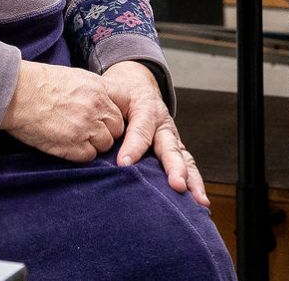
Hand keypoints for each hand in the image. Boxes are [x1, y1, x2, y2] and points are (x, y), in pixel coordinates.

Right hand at [0, 61, 124, 162]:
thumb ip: (93, 90)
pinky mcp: (73, 146)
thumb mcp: (73, 77)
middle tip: (88, 128)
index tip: (107, 116)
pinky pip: (89, 156)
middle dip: (106, 130)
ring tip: (75, 136)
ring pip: (105, 144)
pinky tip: (67, 144)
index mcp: (98, 89)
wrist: (17, 94)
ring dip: (94, 143)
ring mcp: (86, 128)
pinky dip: (80, 153)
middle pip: (117, 128)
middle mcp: (97, 108)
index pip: (124, 104)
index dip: (115, 112)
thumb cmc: (39, 83)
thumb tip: (103, 101)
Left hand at [102, 61, 208, 206]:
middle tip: (176, 184)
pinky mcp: (176, 150)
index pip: (141, 129)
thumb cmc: (120, 94)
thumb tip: (87, 129)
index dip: (134, 146)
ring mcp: (172, 139)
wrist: (136, 86)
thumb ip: (103, 109)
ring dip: (191, 179)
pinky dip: (196, 183)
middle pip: (170, 146)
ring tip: (198, 199)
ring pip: (184, 158)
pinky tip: (201, 202)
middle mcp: (163, 125)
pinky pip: (188, 166)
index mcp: (146, 109)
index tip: (124, 164)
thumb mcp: (111, 93)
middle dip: (174, 167)